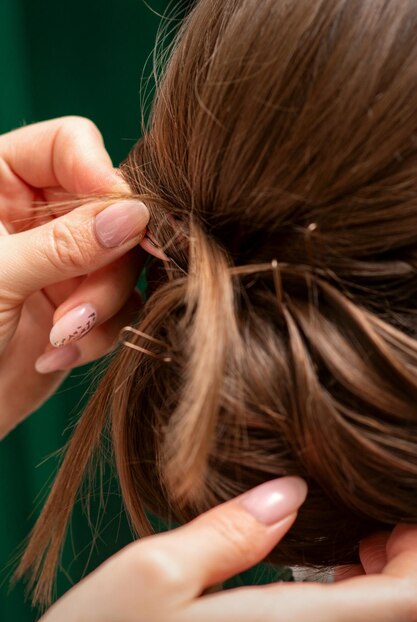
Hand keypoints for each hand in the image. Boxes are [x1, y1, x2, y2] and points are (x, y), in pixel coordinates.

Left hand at [0, 117, 148, 437]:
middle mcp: (35, 216)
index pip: (68, 144)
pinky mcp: (78, 305)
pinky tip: (55, 356)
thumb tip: (135, 215)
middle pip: (107, 208)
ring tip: (59, 340)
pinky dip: (98, 335)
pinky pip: (120, 306)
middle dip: (102, 264)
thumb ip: (65, 243)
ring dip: (100, 306)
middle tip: (78, 309)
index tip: (120, 218)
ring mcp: (60, 262)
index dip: (98, 174)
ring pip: (122, 261)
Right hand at [36, 477, 416, 621]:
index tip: (399, 513)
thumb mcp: (150, 576)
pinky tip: (322, 577)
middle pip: (397, 614)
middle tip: (376, 521)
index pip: (407, 601)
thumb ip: (227, 532)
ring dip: (383, 586)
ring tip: (354, 543)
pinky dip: (351, 603)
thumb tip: (289, 493)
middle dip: (407, 565)